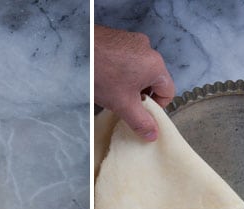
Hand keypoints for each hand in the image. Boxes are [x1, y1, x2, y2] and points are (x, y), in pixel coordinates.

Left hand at [94, 25, 174, 140]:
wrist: (76, 51)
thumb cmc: (100, 74)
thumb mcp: (123, 104)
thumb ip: (140, 121)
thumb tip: (152, 134)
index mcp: (155, 65)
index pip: (168, 92)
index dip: (157, 108)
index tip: (143, 115)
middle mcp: (148, 49)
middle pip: (153, 81)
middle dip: (141, 96)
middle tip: (125, 104)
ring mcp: (133, 41)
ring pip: (139, 71)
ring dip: (130, 84)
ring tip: (113, 91)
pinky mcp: (119, 39)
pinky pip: (127, 61)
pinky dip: (120, 72)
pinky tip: (106, 78)